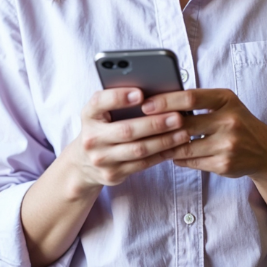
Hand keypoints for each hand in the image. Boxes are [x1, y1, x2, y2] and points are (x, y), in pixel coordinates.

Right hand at [63, 87, 189, 191]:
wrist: (83, 164)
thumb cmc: (101, 129)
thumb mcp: (100, 113)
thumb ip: (118, 101)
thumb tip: (154, 91)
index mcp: (88, 115)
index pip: (100, 102)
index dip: (119, 97)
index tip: (140, 94)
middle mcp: (91, 138)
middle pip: (126, 130)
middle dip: (155, 124)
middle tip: (178, 117)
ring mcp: (101, 159)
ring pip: (138, 150)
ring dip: (164, 141)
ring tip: (183, 133)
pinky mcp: (113, 174)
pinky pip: (142, 164)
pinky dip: (162, 155)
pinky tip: (175, 147)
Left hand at [142, 88, 266, 179]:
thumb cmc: (238, 122)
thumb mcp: (225, 104)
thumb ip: (199, 101)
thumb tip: (161, 102)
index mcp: (227, 100)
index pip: (190, 98)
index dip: (165, 101)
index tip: (146, 105)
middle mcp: (229, 121)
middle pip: (185, 124)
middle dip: (159, 125)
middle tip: (140, 126)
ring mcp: (227, 145)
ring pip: (184, 146)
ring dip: (166, 145)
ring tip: (151, 141)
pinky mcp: (224, 164)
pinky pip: (191, 161)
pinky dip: (178, 158)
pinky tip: (170, 154)